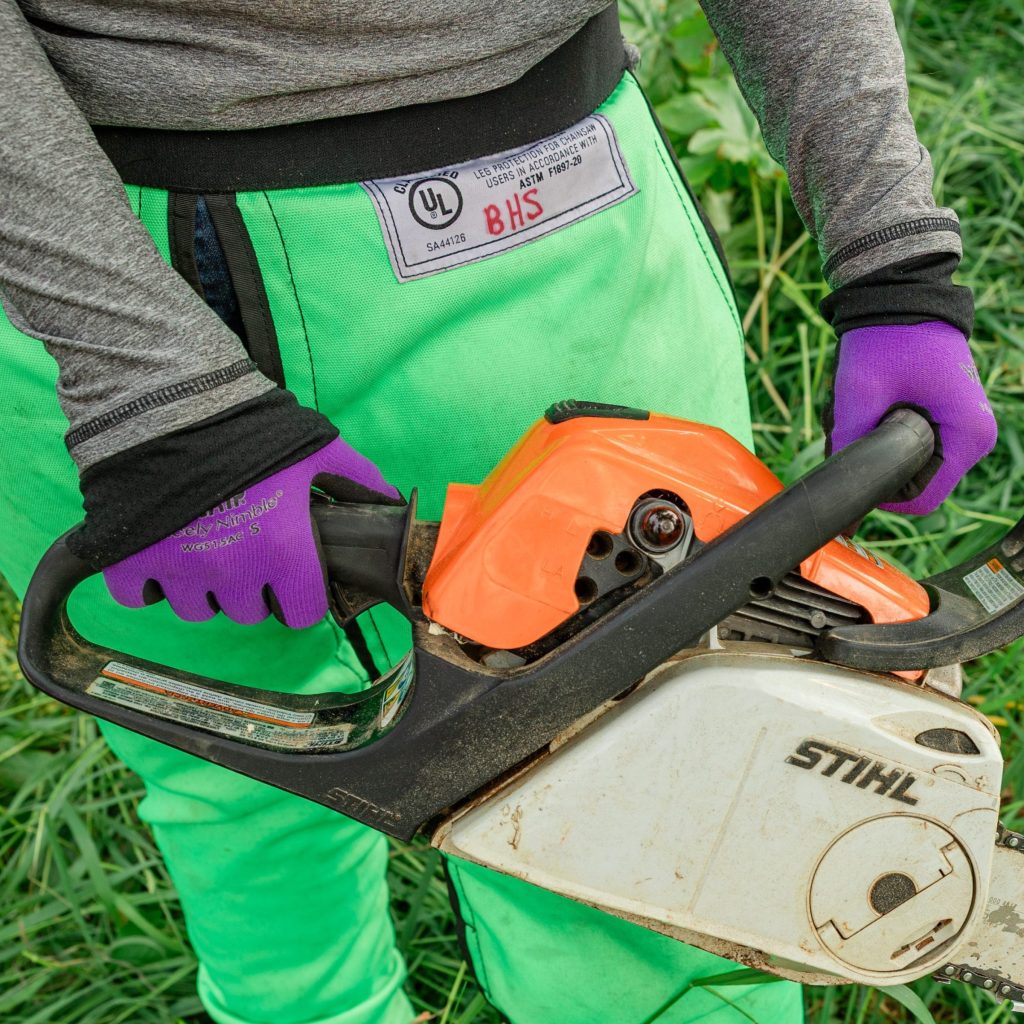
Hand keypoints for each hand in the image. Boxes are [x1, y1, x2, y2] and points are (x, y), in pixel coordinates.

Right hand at [103, 437, 399, 627]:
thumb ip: (357, 479)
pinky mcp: (131, 561)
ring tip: (207, 548)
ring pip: (197, 609)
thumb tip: (390, 500)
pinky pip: (139, 596)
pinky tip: (161, 551)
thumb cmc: (253, 430)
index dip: (302, 596)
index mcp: (284, 553)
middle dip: (253, 588)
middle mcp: (234, 573)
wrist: (170, 405)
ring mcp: (179, 571)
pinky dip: (148, 581)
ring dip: (205, 588)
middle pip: (249, 612)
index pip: (303, 614)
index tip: (296, 577)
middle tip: (249, 553)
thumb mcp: (318, 449)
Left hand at [828, 321, 996, 513]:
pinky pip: (916, 444)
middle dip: (878, 463)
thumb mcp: (859, 396)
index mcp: (968, 436)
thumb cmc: (885, 340)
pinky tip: (874, 404)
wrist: (900, 296)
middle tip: (853, 426)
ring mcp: (965, 427)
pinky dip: (886, 431)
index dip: (881, 493)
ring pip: (912, 464)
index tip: (854, 463)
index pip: (921, 499)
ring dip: (879, 445)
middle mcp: (976, 437)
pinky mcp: (951, 417)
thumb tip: (837, 488)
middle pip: (916, 483)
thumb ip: (849, 445)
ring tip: (864, 407)